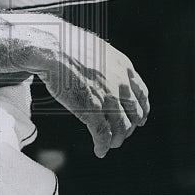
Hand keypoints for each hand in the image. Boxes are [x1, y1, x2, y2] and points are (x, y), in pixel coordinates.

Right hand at [21, 20, 149, 157]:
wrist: (53, 48)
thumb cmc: (67, 43)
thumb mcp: (97, 47)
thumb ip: (106, 60)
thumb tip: (102, 63)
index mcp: (124, 67)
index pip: (141, 93)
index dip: (142, 108)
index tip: (141, 117)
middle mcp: (120, 84)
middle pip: (133, 113)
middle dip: (130, 126)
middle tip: (124, 134)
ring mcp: (108, 99)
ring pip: (121, 127)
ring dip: (117, 139)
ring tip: (112, 145)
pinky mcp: (92, 111)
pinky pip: (102, 135)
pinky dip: (103, 146)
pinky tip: (99, 151)